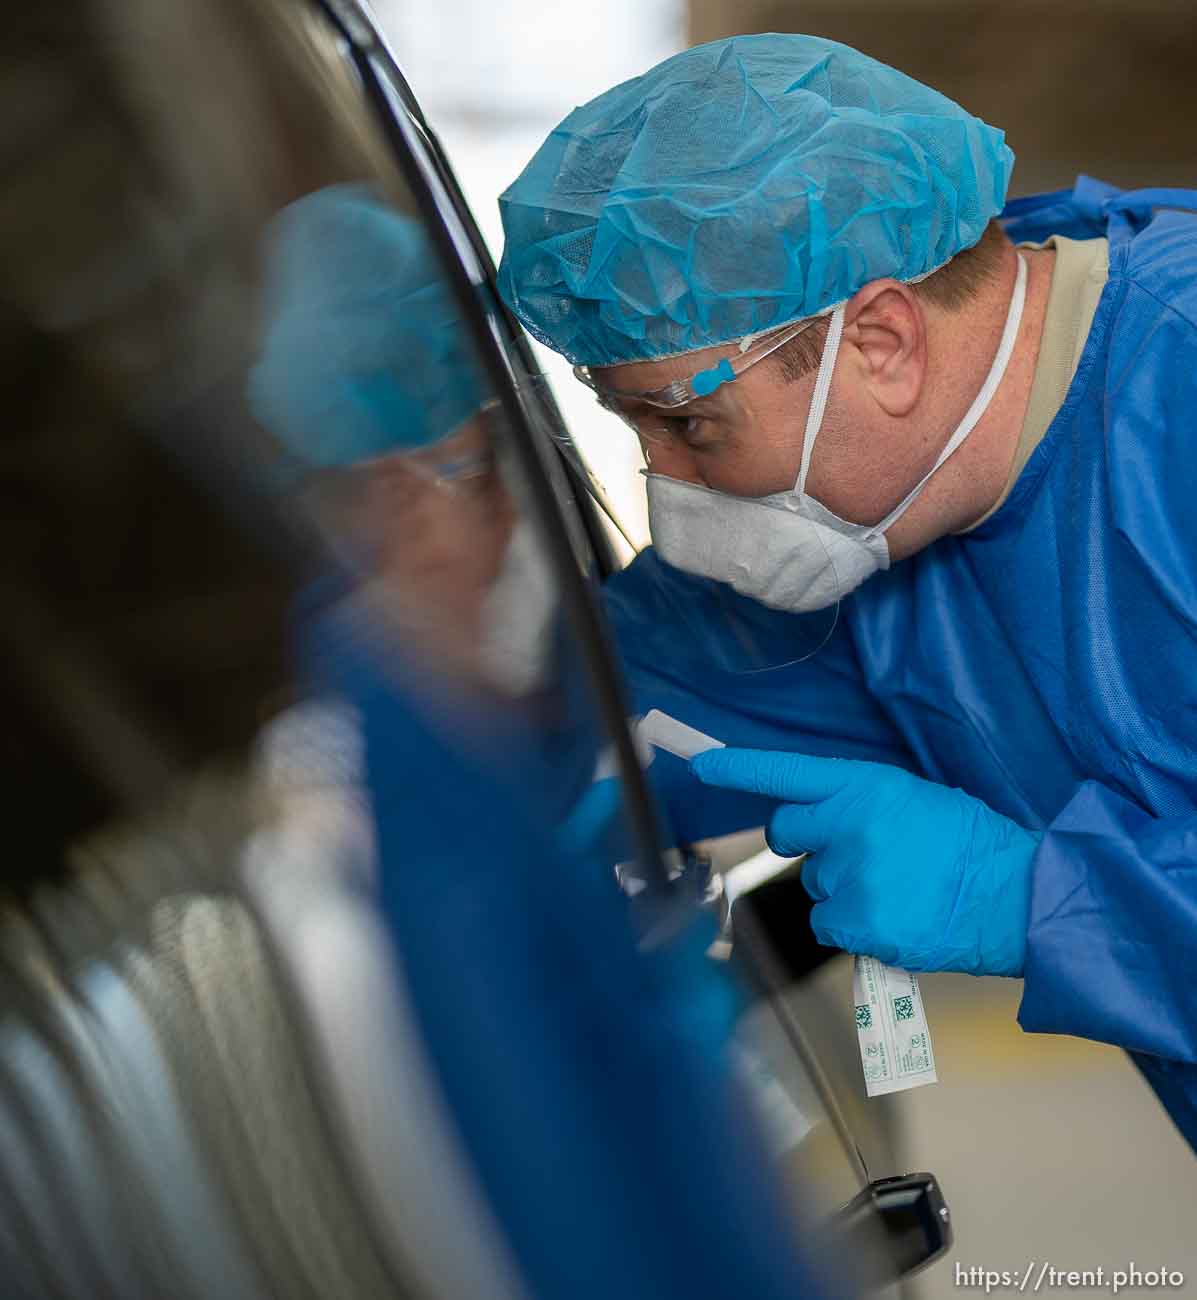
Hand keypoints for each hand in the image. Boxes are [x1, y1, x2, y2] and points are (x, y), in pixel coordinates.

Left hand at [690, 749, 1040, 975]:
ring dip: (841, 888)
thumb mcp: (913, 798)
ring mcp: (850, 875)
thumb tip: (823, 816)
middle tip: (852, 854)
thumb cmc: (971, 844)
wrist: (1017, 895)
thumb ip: (860, 802)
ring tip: (896, 889)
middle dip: (805, 843)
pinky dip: (853, 926)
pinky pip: (827, 923)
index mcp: (865, 785)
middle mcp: (849, 824)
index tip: (701, 767)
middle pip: (786, 832)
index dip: (739, 769)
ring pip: (813, 884)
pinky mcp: (857, 921)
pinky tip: (893, 917)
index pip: (787, 773)